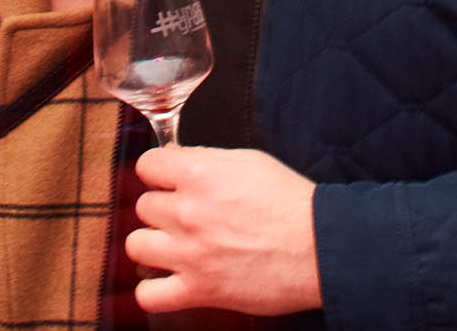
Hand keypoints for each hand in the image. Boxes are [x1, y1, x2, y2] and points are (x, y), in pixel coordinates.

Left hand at [127, 146, 320, 316]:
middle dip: (163, 208)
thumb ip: (209, 160)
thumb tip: (180, 159)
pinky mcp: (199, 290)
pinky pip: (148, 295)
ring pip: (136, 245)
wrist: (320, 247)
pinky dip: (154, 290)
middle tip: (185, 214)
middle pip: (143, 206)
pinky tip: (169, 280)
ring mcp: (190, 254)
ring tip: (174, 245)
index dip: (158, 172)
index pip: (146, 166)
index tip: (168, 180)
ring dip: (154, 245)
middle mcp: (188, 213)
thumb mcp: (251, 161)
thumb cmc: (292, 204)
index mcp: (200, 175)